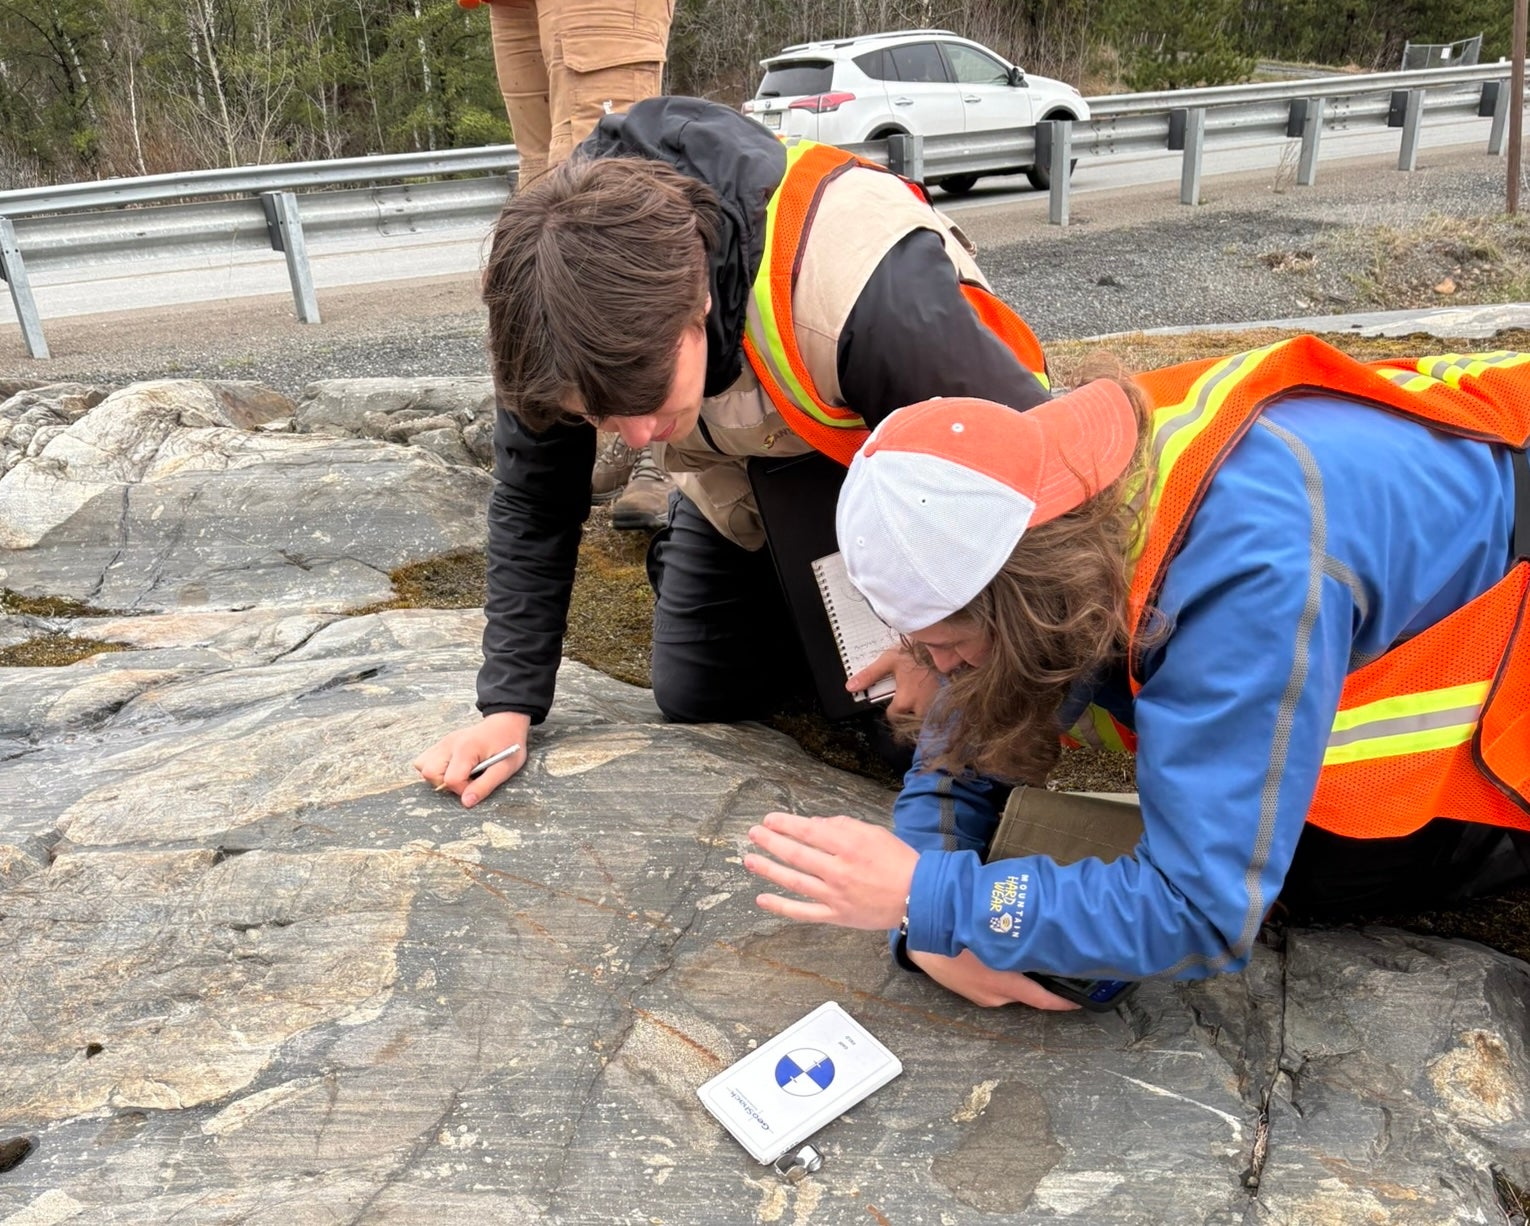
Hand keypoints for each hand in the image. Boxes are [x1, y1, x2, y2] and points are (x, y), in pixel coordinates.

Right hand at [412, 711, 529, 807]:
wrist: (506, 723)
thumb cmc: (509, 744)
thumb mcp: (505, 768)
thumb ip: (485, 786)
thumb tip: (466, 802)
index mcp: (466, 749)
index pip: (451, 779)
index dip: (463, 790)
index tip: (477, 784)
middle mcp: (449, 744)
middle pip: (430, 773)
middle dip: (446, 784)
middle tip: (466, 780)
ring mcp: (443, 742)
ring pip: (422, 765)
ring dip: (437, 776)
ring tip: (458, 774)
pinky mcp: (442, 743)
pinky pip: (425, 759)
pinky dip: (435, 768)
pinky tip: (453, 767)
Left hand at [744, 811, 916, 929]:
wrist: (919, 897)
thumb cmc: (899, 861)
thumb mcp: (874, 833)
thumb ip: (843, 826)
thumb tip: (814, 823)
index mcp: (850, 845)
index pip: (809, 831)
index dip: (786, 824)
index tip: (770, 819)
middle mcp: (839, 869)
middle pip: (796, 853)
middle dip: (771, 841)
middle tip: (753, 833)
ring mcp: (835, 895)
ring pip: (794, 881)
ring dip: (768, 869)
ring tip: (749, 860)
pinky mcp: (836, 915)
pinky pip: (803, 912)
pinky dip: (781, 907)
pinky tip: (762, 899)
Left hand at [847, 645, 940, 718]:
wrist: (948, 646)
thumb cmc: (918, 652)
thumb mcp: (890, 659)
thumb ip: (870, 675)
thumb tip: (851, 686)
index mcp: (905, 700)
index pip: (893, 716)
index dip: (892, 709)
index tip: (895, 702)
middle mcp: (922, 708)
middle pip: (912, 720)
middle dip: (910, 712)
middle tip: (913, 697)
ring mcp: (939, 706)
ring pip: (928, 717)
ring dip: (925, 711)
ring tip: (926, 696)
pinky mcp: (952, 701)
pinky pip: (944, 711)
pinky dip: (940, 706)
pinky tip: (940, 695)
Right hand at [908, 949, 1078, 1010]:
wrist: (918, 934)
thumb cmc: (954, 932)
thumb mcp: (990, 932)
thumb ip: (1019, 936)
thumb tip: (1044, 933)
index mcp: (1002, 984)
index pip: (1042, 999)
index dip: (1064, 1002)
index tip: (1081, 1001)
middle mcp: (993, 995)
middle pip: (1026, 992)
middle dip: (1041, 981)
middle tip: (1057, 963)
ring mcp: (979, 994)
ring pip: (1009, 987)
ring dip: (1019, 974)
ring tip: (1026, 952)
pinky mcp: (967, 989)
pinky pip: (993, 983)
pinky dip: (1002, 972)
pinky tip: (998, 953)